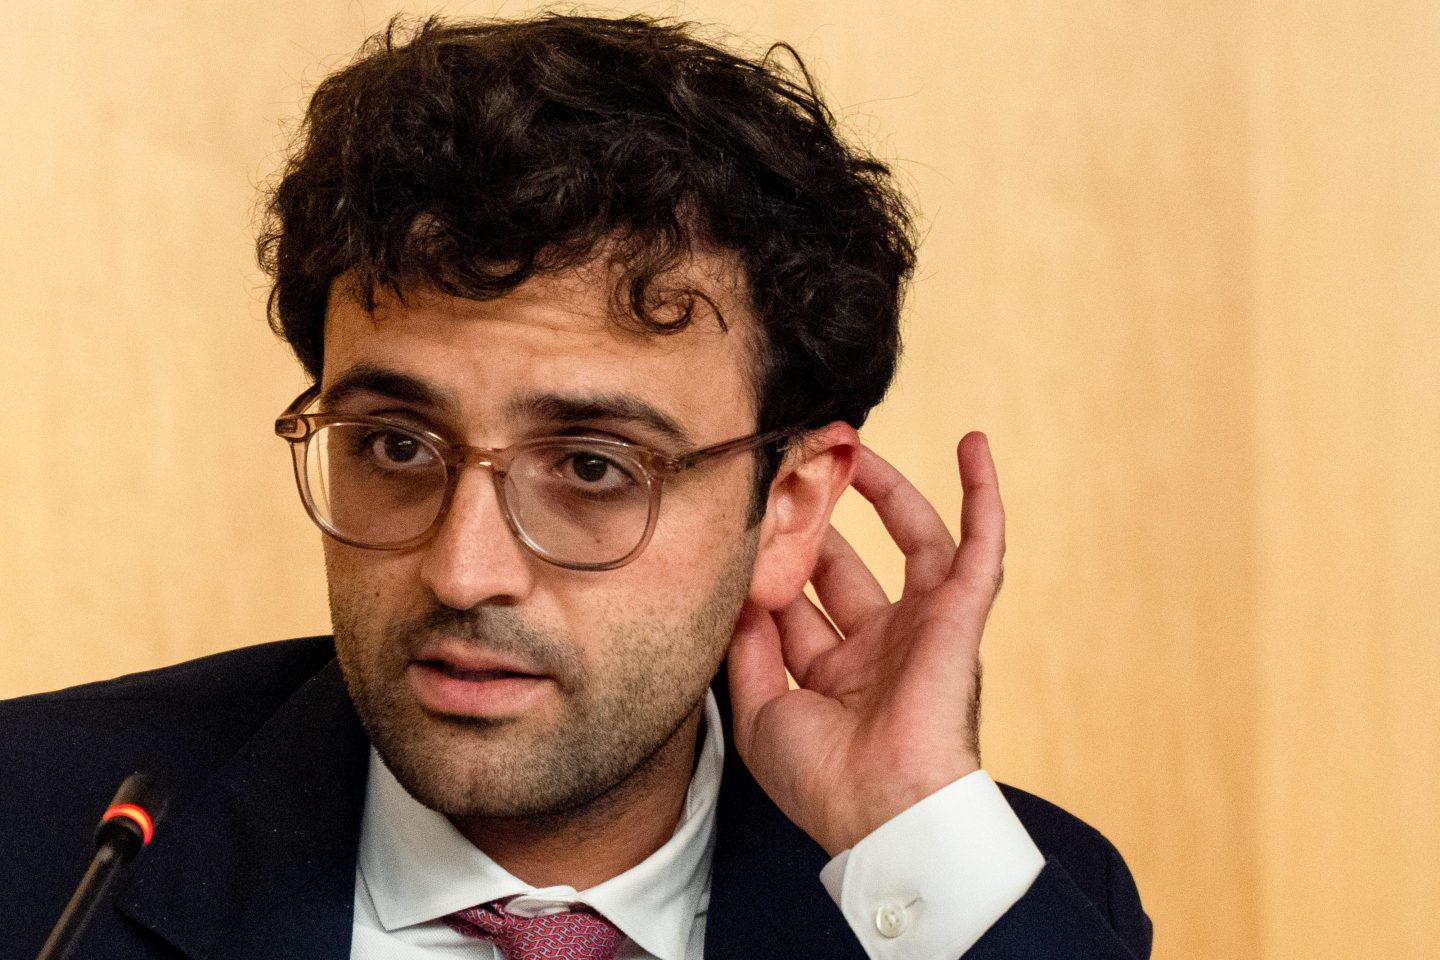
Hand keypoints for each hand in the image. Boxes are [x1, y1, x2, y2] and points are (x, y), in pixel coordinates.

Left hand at [727, 432, 1004, 854]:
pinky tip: (971, 446)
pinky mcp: (961, 615)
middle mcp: (881, 646)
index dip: (772, 563)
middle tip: (793, 470)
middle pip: (846, 565)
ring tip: (856, 446)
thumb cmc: (824, 781)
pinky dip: (982, 495)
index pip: (799, 603)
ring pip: (910, 542)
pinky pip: (982, 545)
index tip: (744, 518)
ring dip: (888, 492)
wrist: (883, 811)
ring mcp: (923, 627)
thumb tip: (738, 592)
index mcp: (837, 675)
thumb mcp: (761, 713)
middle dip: (819, 519)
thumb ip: (747, 649)